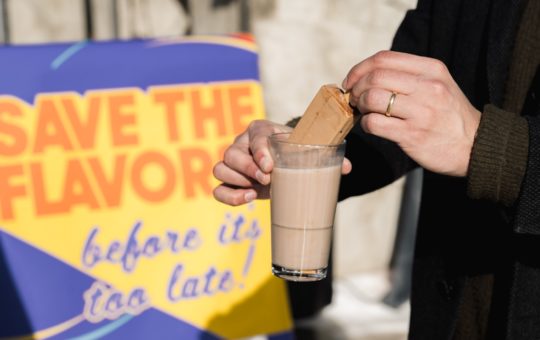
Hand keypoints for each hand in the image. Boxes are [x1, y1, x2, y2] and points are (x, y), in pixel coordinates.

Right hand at [213, 119, 352, 205]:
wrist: (284, 161)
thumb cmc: (295, 152)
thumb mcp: (308, 150)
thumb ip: (327, 157)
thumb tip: (347, 168)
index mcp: (260, 130)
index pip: (255, 137)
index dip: (260, 151)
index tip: (270, 166)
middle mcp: (242, 144)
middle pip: (232, 153)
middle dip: (247, 168)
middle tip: (267, 179)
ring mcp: (233, 163)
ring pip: (221, 168)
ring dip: (237, 181)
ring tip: (255, 191)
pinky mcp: (230, 181)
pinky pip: (218, 189)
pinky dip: (229, 195)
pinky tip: (247, 199)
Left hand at [342, 51, 480, 176]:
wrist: (475, 146)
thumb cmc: (449, 115)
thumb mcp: (438, 84)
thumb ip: (408, 76)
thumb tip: (367, 75)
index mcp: (431, 69)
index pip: (384, 58)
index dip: (360, 69)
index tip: (352, 81)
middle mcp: (428, 87)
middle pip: (375, 77)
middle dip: (356, 88)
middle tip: (354, 98)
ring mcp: (421, 111)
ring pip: (372, 98)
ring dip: (360, 105)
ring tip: (364, 112)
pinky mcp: (412, 135)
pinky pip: (374, 123)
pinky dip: (366, 124)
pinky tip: (372, 126)